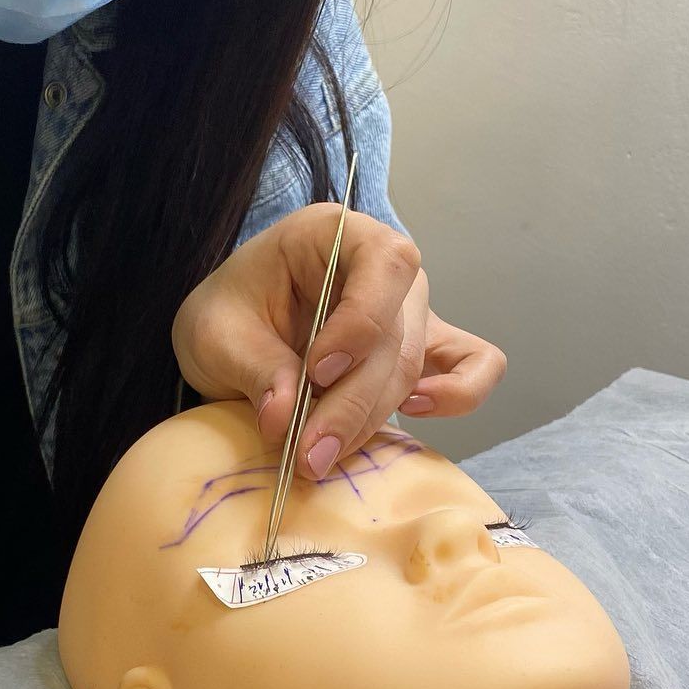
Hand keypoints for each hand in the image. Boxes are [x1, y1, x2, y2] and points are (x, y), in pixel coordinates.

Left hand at [173, 203, 502, 477]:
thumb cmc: (226, 312)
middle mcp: (382, 265)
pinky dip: (456, 396)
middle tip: (309, 452)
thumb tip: (285, 420)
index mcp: (333, 233)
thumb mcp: (215, 332)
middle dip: (354, 401)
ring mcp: (407, 308)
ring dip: (373, 418)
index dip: (360, 323)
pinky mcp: (420, 350)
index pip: (383, 263)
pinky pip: (473, 367)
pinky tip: (408, 417)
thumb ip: (254, 368)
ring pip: (416, 366)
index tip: (316, 373)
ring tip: (320, 455)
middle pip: (397, 334)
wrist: (229, 332)